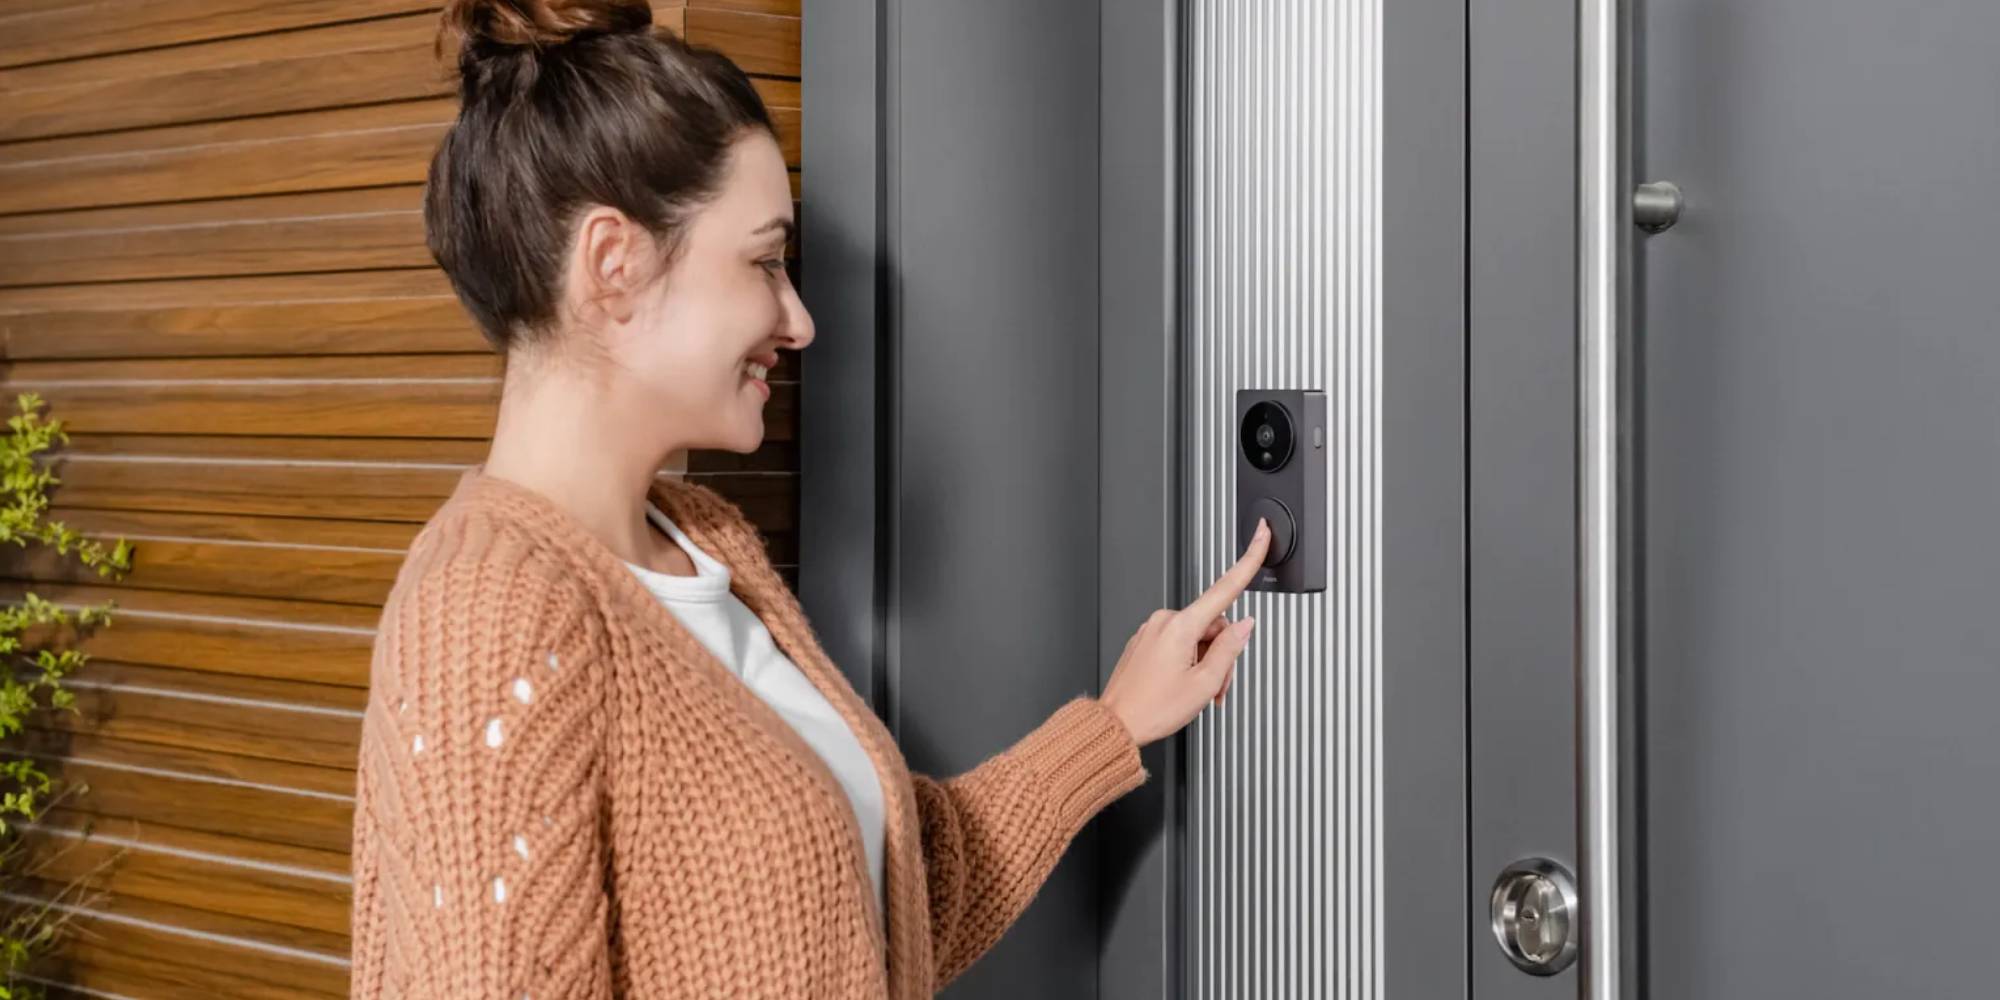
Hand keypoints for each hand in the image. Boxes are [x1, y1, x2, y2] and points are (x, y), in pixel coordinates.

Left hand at [1100, 519, 1270, 745]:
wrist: (1116, 723)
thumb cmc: (1152, 708)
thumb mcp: (1204, 683)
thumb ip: (1230, 650)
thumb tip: (1245, 626)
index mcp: (1181, 626)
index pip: (1225, 587)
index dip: (1248, 559)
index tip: (1261, 536)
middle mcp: (1164, 621)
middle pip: (1214, 626)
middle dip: (1222, 655)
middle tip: (1216, 688)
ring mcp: (1152, 630)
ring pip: (1197, 638)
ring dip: (1206, 664)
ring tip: (1198, 693)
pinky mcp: (1145, 641)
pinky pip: (1178, 644)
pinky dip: (1189, 663)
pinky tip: (1183, 686)